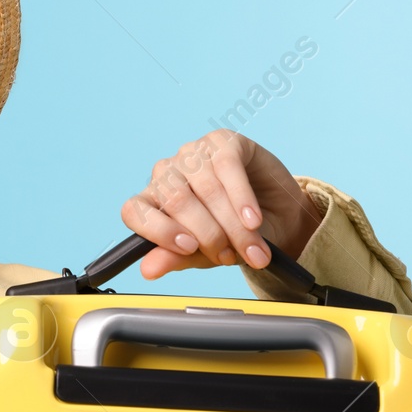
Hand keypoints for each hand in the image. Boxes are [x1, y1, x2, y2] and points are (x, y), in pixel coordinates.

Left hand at [119, 129, 323, 279]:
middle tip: (228, 256)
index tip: (189, 248)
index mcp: (152, 201)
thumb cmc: (232, 235)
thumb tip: (148, 270)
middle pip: (175, 200)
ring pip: (205, 187)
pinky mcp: (222, 141)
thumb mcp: (204, 254)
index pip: (134, 211)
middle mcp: (167, 173)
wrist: (277, 220)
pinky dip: (242, 198)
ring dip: (232, 224)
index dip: (158, 231)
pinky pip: (227, 167)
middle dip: (207, 234)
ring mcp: (192, 153)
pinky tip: (253, 219)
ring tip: (251, 248)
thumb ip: (176, 258)